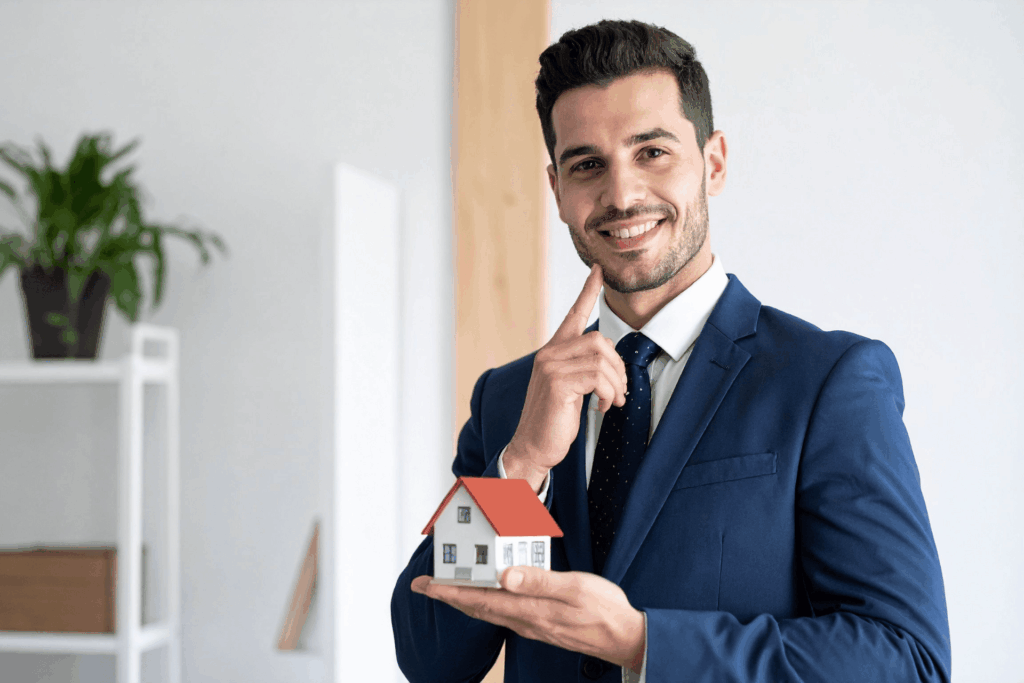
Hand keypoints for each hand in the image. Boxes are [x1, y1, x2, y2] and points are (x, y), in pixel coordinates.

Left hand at [410, 566, 644, 671]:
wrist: (625, 638)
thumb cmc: (604, 610)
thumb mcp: (574, 588)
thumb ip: (538, 581)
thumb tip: (503, 576)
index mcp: (529, 609)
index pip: (479, 599)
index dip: (449, 591)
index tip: (425, 585)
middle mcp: (525, 620)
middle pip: (477, 608)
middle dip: (449, 596)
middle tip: (425, 585)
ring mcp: (532, 626)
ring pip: (488, 613)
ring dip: (465, 601)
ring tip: (449, 589)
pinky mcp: (541, 625)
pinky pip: (504, 615)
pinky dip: (486, 605)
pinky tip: (489, 598)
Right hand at [504, 264, 626, 488]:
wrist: (533, 447)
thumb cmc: (554, 421)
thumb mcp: (570, 388)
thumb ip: (583, 368)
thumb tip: (609, 357)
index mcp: (552, 352)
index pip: (573, 315)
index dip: (587, 292)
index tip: (598, 271)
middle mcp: (549, 354)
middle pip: (600, 341)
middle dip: (618, 368)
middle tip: (619, 392)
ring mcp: (551, 367)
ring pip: (601, 359)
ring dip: (615, 384)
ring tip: (611, 402)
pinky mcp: (557, 382)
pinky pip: (597, 376)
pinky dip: (608, 393)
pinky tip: (602, 407)